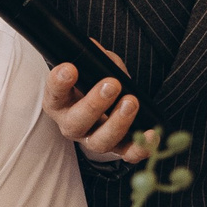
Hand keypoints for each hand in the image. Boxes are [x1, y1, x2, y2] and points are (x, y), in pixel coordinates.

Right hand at [42, 47, 152, 165]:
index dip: (59, 82)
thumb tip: (98, 52)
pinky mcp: (117, 148)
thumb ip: (96, 58)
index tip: (70, 69)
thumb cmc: (97, 80)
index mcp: (60, 102)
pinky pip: (127, 154)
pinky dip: (140, 148)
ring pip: (100, 142)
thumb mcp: (95, 65)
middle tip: (111, 84)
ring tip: (131, 102)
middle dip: (94, 104)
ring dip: (117, 123)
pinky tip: (152, 133)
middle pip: (76, 123)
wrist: (113, 99)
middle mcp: (72, 124)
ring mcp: (93, 139)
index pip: (54, 93)